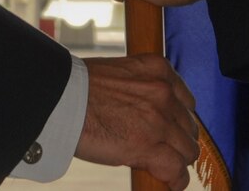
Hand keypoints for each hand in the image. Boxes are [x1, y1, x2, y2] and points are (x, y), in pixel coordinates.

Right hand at [74, 54, 198, 187]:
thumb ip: (141, 89)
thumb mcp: (120, 75)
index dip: (178, 119)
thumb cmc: (78, 88)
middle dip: (178, 140)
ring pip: (187, 149)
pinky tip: (172, 184)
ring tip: (168, 168)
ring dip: (178, 160)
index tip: (172, 129)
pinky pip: (175, 169)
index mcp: (157, 69)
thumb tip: (147, 115)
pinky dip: (176, 180)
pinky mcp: (148, 146)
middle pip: (188, 126)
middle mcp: (163, 92)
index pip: (185, 100)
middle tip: (165, 150)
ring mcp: (158, 120)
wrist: (59, 98)